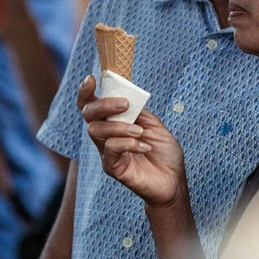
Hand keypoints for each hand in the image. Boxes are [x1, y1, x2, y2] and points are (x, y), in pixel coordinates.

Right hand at [76, 75, 185, 206]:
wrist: (173, 180)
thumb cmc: (164, 153)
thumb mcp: (154, 125)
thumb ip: (138, 111)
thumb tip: (126, 97)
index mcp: (114, 122)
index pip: (91, 105)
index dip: (86, 91)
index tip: (91, 79)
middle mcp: (106, 136)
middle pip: (88, 114)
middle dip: (104, 104)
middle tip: (124, 104)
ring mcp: (107, 152)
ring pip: (97, 131)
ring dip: (119, 126)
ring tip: (140, 132)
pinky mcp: (112, 167)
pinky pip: (110, 149)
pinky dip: (127, 143)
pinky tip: (144, 147)